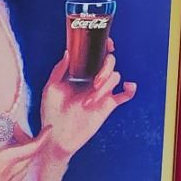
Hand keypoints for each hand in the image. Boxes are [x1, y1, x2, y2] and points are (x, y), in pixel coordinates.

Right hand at [0, 121, 42, 180]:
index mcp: (7, 161)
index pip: (33, 148)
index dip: (43, 137)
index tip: (49, 128)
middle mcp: (12, 173)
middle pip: (30, 155)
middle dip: (28, 140)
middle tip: (14, 130)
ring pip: (26, 166)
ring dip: (24, 153)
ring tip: (12, 144)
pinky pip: (20, 176)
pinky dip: (20, 166)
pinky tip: (10, 166)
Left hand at [40, 37, 136, 160]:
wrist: (58, 137)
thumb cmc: (51, 113)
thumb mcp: (50, 88)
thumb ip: (59, 69)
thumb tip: (68, 52)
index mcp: (80, 73)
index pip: (95, 55)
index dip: (103, 47)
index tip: (107, 44)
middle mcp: (92, 80)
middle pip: (109, 63)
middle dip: (105, 69)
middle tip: (95, 81)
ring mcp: (101, 92)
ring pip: (115, 77)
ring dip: (105, 86)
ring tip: (90, 101)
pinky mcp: (108, 105)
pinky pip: (125, 94)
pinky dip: (130, 89)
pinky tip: (128, 86)